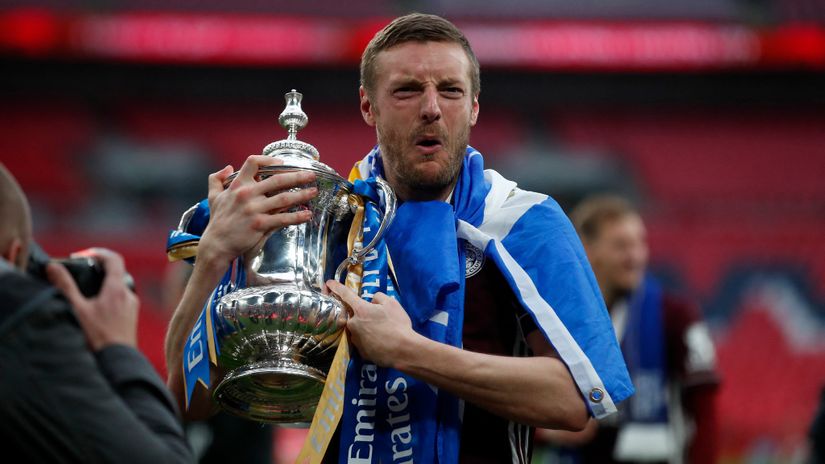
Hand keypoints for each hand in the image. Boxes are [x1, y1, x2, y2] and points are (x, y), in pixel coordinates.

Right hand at [46, 248, 138, 350]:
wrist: (116, 361)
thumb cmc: (97, 337)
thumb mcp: (76, 309)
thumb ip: (64, 286)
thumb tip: (53, 267)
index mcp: (117, 289)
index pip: (114, 259)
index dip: (98, 252)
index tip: (81, 255)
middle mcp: (128, 295)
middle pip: (116, 272)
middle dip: (97, 269)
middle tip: (80, 272)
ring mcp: (132, 307)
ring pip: (118, 287)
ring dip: (102, 285)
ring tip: (84, 292)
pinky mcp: (131, 318)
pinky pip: (120, 300)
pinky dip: (108, 298)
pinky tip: (94, 309)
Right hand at [199, 155, 317, 265]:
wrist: (216, 244)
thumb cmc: (218, 221)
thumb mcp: (214, 197)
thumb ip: (216, 179)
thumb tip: (228, 167)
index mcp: (237, 185)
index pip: (253, 163)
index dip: (269, 161)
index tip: (282, 163)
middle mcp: (247, 194)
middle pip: (277, 179)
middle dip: (297, 176)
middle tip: (311, 175)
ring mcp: (254, 209)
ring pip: (284, 199)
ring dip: (302, 195)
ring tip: (314, 192)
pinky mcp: (260, 224)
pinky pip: (283, 218)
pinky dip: (297, 217)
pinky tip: (307, 215)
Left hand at [326, 279, 415, 367]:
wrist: (403, 350)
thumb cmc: (398, 325)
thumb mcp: (392, 303)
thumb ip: (378, 298)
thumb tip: (372, 301)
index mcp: (360, 310)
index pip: (345, 294)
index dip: (336, 287)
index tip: (329, 283)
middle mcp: (353, 324)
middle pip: (353, 315)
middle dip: (362, 315)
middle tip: (378, 319)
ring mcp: (356, 340)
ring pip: (357, 329)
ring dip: (366, 328)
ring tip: (382, 332)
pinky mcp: (361, 352)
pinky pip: (363, 342)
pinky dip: (369, 340)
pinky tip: (381, 342)